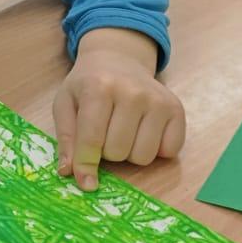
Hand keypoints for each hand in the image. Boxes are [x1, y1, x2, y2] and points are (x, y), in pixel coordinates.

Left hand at [54, 27, 185, 189]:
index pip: (92, 139)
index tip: (86, 183)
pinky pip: (169, 151)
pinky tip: (145, 132)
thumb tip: (68, 172)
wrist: (118, 59)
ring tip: (124, 131)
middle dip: (107, 151)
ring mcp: (157, 100)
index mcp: (99, 87)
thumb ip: (66, 138)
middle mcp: (132, 92)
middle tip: (105, 132)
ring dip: (130, 153)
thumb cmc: (89, 85)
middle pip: (118, 152)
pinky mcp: (176, 108)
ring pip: (143, 156)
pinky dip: (156, 150)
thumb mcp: (66, 103)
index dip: (86, 165)